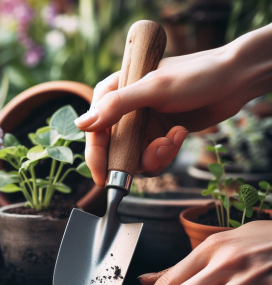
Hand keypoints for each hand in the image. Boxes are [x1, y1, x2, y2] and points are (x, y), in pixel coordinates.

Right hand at [75, 24, 271, 185]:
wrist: (234, 79)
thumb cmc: (195, 75)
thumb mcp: (153, 89)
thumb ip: (116, 106)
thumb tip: (82, 125)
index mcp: (113, 91)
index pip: (94, 129)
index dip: (96, 155)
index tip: (102, 178)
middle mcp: (123, 109)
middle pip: (113, 148)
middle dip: (134, 157)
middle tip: (155, 154)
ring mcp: (141, 123)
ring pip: (134, 157)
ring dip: (155, 155)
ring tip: (172, 139)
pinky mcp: (157, 134)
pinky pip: (153, 156)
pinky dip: (166, 152)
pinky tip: (179, 134)